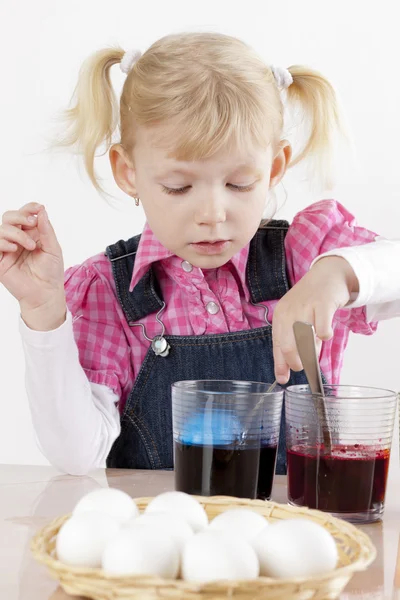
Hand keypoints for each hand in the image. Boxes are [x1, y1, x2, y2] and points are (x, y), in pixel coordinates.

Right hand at [0, 203, 66, 329]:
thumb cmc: (51, 273)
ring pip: (2, 229)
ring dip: (16, 233)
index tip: (39, 208)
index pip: (25, 214)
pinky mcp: (0, 260)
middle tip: (32, 224)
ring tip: (30, 246)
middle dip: (20, 217)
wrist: (45, 294)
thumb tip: (42, 211)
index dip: (29, 208)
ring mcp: (7, 249)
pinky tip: (14, 249)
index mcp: (31, 233)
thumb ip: (46, 230)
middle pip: (9, 217)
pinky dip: (3, 242)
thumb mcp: (53, 249)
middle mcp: (18, 238)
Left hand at [272, 256, 358, 383]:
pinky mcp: (322, 304)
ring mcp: (305, 307)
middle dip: (294, 362)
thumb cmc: (312, 300)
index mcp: (280, 316)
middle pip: (287, 346)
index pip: (277, 345)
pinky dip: (325, 336)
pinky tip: (326, 333)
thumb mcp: (299, 318)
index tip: (282, 379)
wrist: (328, 274)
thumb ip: (298, 340)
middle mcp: (289, 312)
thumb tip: (297, 365)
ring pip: (304, 340)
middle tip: (302, 367)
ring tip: (316, 346)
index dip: (279, 364)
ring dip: (312, 350)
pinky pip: (323, 330)